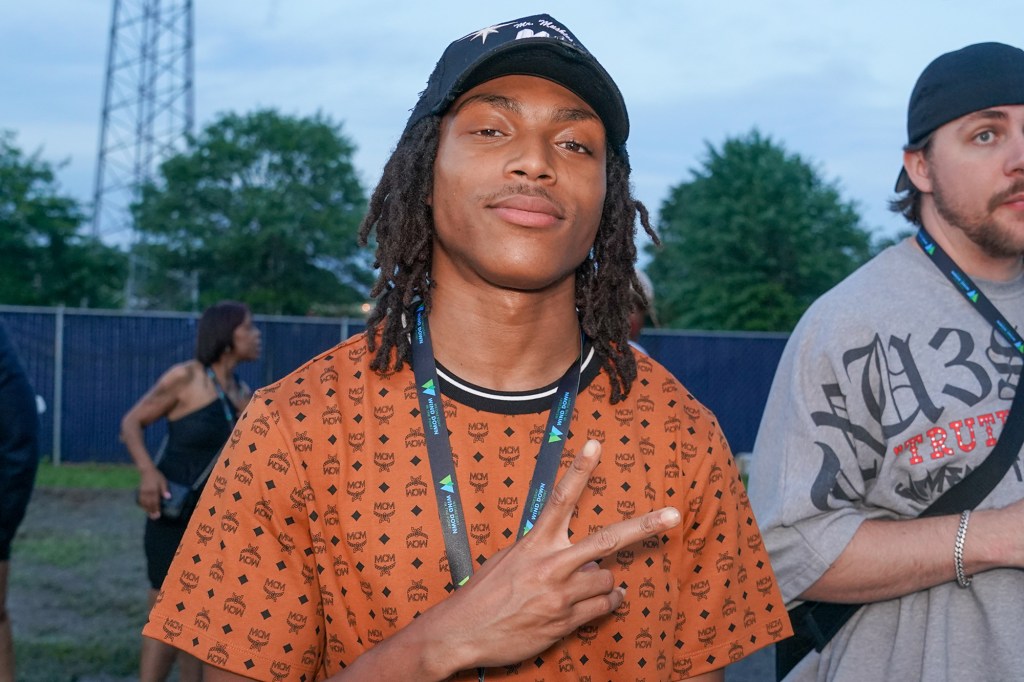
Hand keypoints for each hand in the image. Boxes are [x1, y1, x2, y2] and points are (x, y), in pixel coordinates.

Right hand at [136, 467, 168, 519]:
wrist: (146, 471)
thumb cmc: (157, 476)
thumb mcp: (163, 482)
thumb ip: (165, 490)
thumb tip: (168, 498)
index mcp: (154, 491)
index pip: (155, 502)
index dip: (156, 509)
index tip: (158, 515)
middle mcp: (147, 493)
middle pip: (149, 504)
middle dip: (152, 512)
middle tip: (154, 518)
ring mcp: (143, 493)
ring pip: (144, 504)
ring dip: (147, 510)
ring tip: (150, 515)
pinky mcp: (140, 492)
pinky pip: (140, 501)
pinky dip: (142, 505)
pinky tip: (144, 508)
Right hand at [426, 439, 681, 672]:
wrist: (462, 633)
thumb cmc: (484, 593)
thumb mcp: (508, 560)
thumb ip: (544, 551)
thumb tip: (582, 558)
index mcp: (534, 543)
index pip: (560, 498)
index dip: (579, 470)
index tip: (595, 444)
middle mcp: (550, 565)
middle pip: (606, 541)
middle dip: (643, 527)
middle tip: (673, 515)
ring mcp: (561, 595)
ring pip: (608, 580)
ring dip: (605, 582)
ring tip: (591, 584)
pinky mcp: (565, 621)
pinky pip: (603, 608)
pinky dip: (608, 603)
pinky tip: (604, 601)